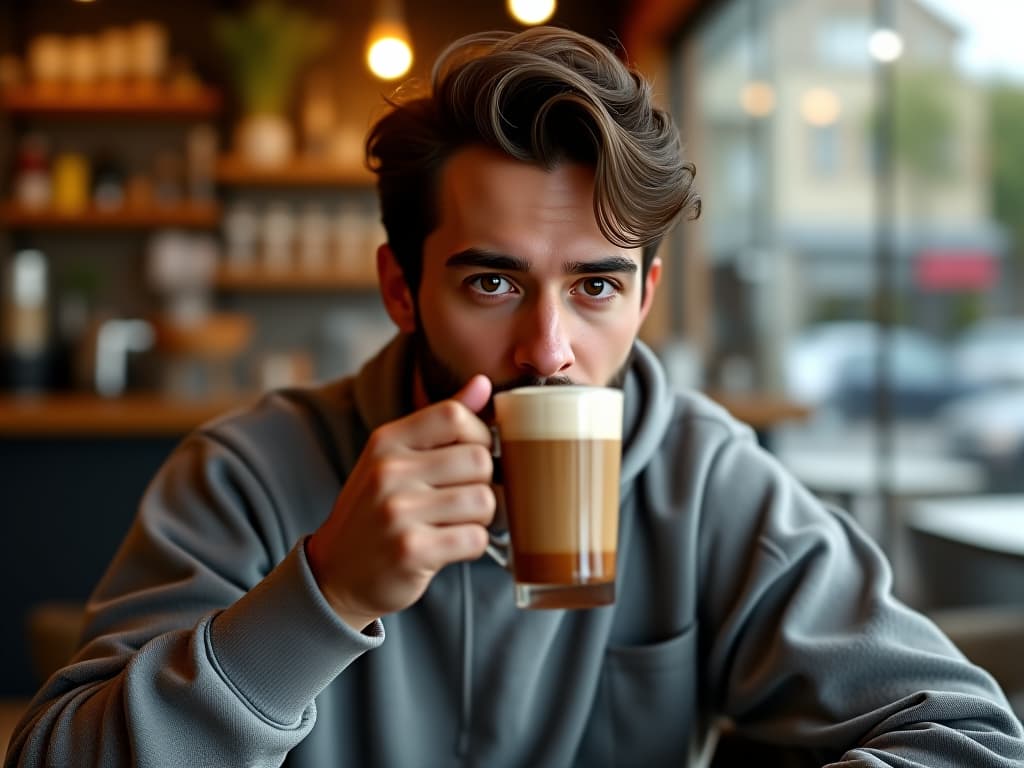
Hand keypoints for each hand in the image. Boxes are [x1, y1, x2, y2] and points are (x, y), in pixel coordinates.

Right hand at [306, 375, 495, 630]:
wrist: (334, 574)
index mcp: (386, 441)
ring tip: (457, 523)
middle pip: (479, 459)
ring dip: (482, 518)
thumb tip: (483, 383)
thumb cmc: (376, 510)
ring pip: (484, 501)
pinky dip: (473, 545)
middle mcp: (388, 471)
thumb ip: (440, 421)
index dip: (480, 435)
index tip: (473, 456)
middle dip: (485, 483)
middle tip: (466, 499)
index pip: (454, 415)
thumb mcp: (395, 458)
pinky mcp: (411, 550)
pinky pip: (475, 538)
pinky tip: (450, 546)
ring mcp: (397, 511)